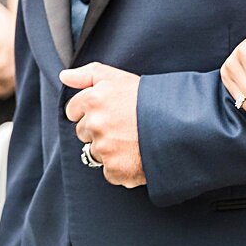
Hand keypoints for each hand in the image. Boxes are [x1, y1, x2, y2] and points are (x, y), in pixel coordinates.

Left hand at [61, 63, 143, 187]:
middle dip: (98, 130)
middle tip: (123, 126)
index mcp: (93, 100)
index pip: (73, 110)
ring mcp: (104, 149)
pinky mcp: (114, 170)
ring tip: (132, 140)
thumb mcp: (119, 77)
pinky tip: (136, 155)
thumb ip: (88, 74)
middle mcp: (95, 125)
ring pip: (95, 153)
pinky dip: (121, 167)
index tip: (108, 111)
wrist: (181, 126)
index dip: (90, 110)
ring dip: (109, 149)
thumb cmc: (150, 99)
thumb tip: (64, 76)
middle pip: (82, 132)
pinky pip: (109, 172)